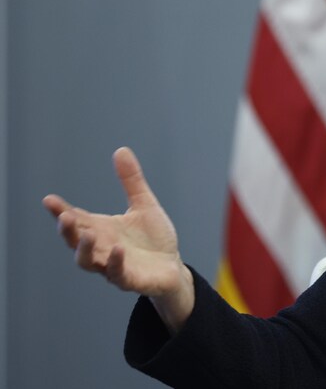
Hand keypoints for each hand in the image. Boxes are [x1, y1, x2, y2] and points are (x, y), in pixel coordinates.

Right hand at [43, 147, 194, 332]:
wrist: (172, 268)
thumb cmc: (153, 239)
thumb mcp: (143, 205)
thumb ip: (131, 181)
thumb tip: (121, 150)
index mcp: (102, 229)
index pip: (77, 219)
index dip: (61, 211)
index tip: (49, 200)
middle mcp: (102, 248)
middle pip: (76, 241)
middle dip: (68, 230)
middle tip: (64, 217)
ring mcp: (113, 265)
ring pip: (88, 261)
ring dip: (84, 249)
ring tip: (86, 234)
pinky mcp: (130, 279)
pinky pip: (117, 274)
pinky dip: (115, 262)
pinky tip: (117, 249)